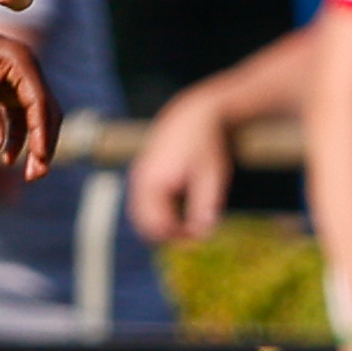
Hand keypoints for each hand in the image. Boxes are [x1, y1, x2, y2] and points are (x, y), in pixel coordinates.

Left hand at [0, 13, 60, 180]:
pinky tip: (6, 156)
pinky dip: (15, 134)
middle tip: (36, 175)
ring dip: (31, 143)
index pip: (41, 104)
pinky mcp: (6, 86)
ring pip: (34, 116)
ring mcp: (18, 79)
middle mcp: (27, 70)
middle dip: (44, 144)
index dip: (42, 135)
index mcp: (23, 64)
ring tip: (26, 173)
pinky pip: (17, 114)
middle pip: (46, 112)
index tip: (40, 160)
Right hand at [125, 88, 234, 242]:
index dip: (176, 237)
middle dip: (167, 233)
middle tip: (193, 234)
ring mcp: (139, 177)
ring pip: (142, 215)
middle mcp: (140, 181)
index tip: (199, 237)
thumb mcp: (212, 175)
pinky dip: (160, 212)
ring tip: (188, 222)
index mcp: (153, 183)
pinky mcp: (144, 175)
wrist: (194, 113)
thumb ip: (205, 205)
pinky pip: (145, 204)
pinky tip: (181, 207)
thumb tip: (202, 234)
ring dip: (162, 223)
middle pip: (144, 224)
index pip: (156, 226)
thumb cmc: (205, 143)